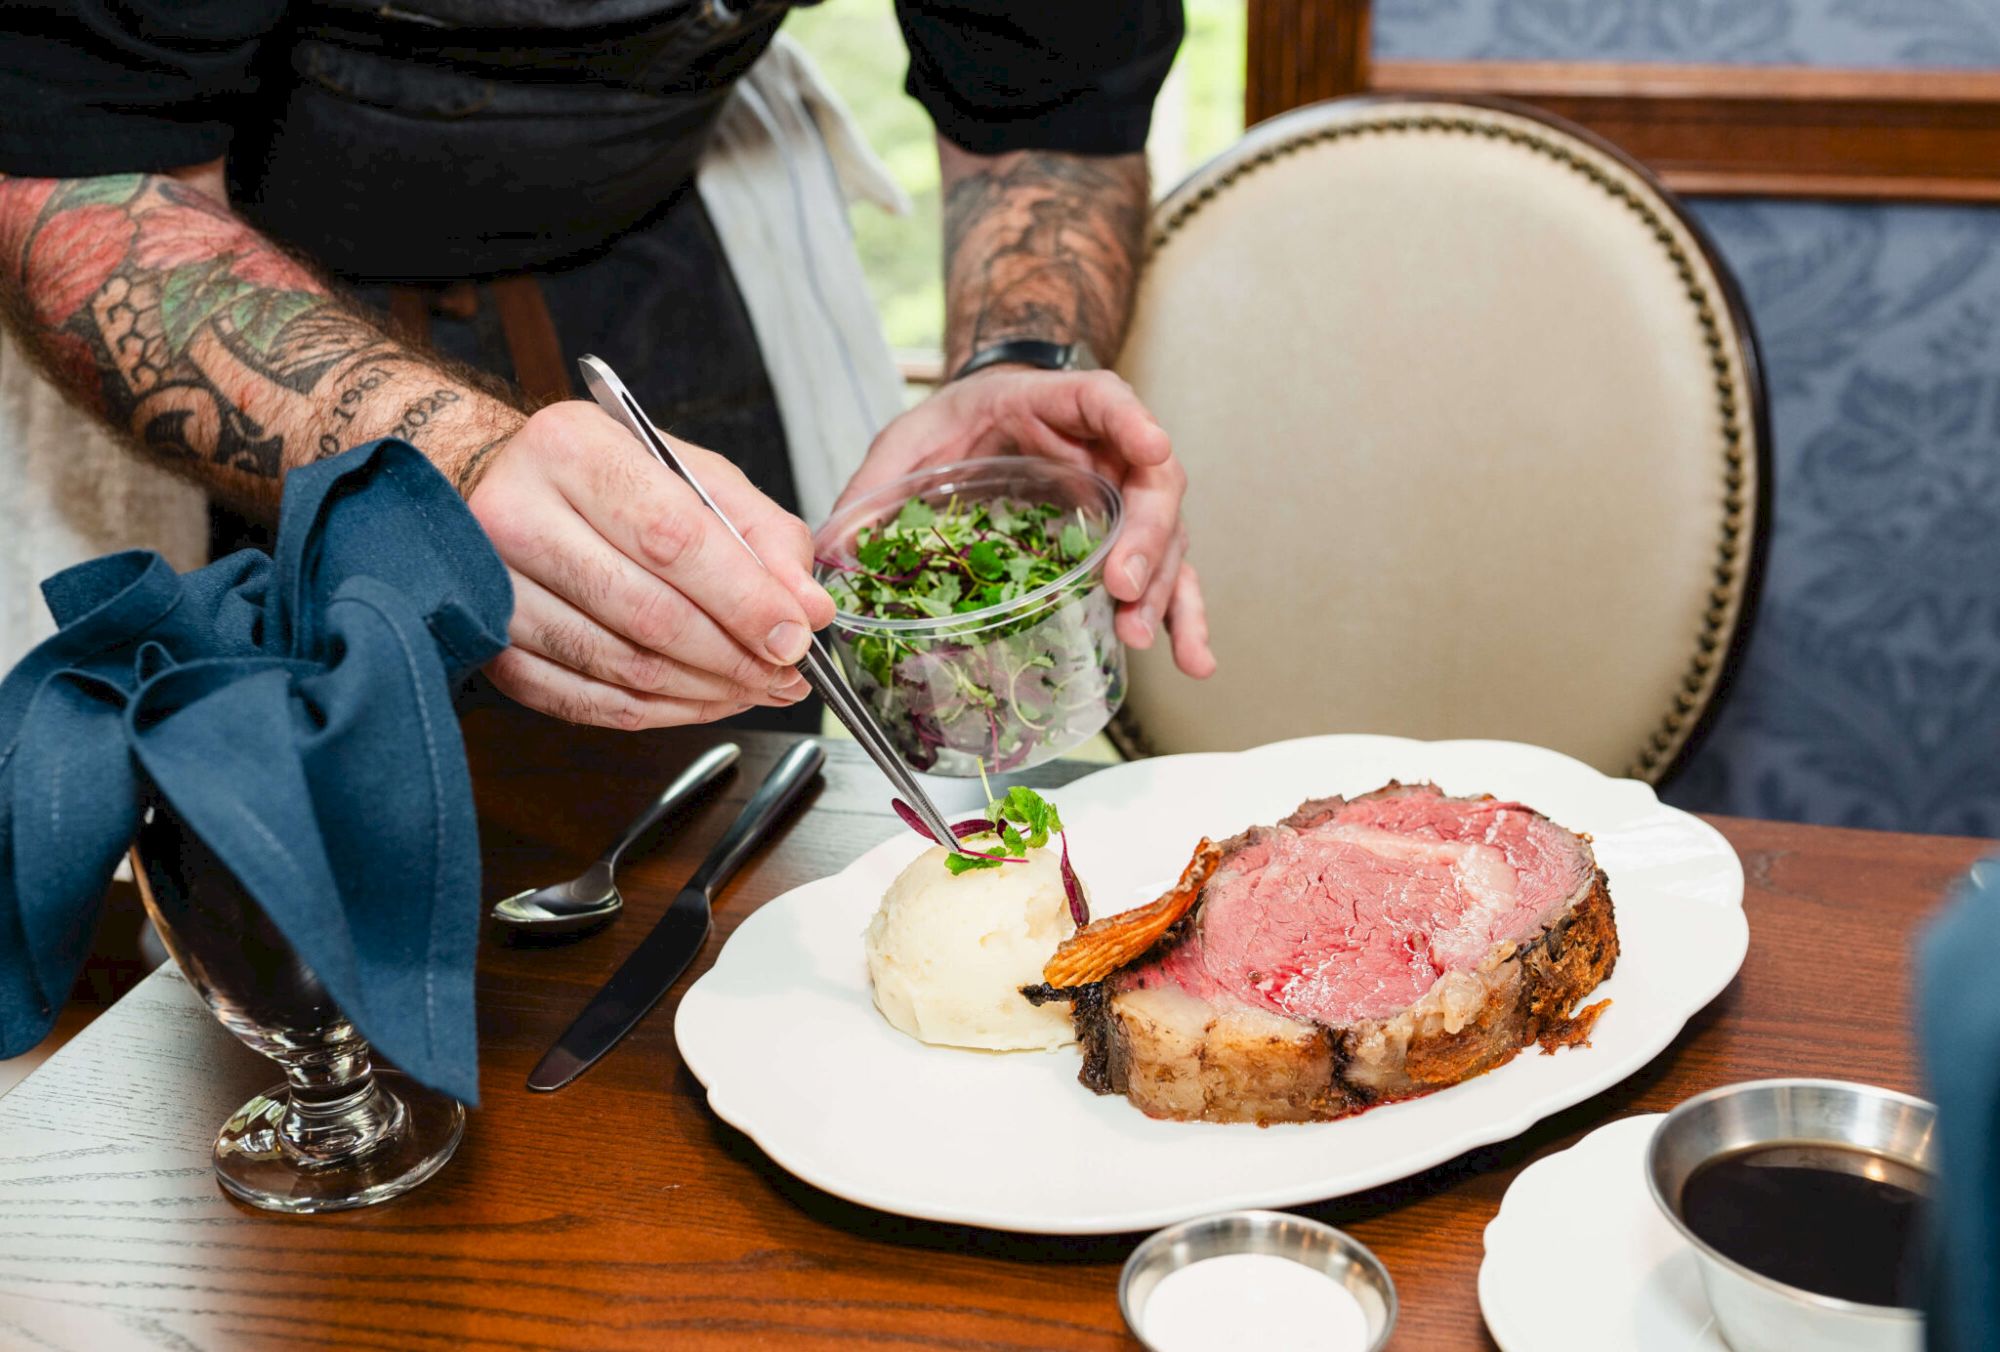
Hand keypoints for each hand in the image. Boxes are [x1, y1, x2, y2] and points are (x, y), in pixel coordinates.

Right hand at [468, 401, 834, 728]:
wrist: (508, 489)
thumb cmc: (608, 480)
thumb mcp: (694, 476)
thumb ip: (762, 535)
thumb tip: (808, 609)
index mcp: (573, 450)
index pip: (673, 539)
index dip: (744, 600)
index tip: (794, 636)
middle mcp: (516, 514)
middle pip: (647, 613)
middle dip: (734, 657)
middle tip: (785, 674)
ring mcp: (492, 589)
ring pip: (620, 667)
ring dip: (704, 691)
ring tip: (754, 686)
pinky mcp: (491, 649)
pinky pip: (587, 702)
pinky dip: (658, 713)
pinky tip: (701, 700)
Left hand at [838, 367, 1213, 676]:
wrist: (981, 422)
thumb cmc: (955, 425)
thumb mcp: (909, 442)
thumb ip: (875, 488)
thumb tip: (833, 551)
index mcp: (1054, 407)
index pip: (1104, 399)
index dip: (1131, 421)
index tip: (1149, 447)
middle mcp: (1105, 450)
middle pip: (1151, 485)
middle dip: (1145, 539)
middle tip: (1121, 586)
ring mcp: (1121, 498)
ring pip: (1167, 539)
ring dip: (1161, 590)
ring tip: (1139, 635)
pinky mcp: (1123, 542)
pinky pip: (1164, 578)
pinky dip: (1181, 617)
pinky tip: (1193, 659)